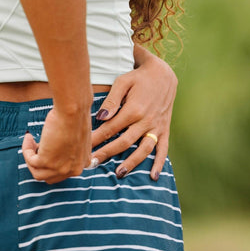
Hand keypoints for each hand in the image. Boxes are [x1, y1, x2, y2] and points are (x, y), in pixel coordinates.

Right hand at [22, 105, 92, 183]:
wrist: (73, 111)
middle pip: (49, 177)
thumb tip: (55, 149)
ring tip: (31, 143)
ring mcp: (60, 168)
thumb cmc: (76, 117)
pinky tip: (29, 137)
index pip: (63, 174)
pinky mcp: (46, 162)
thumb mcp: (77, 138)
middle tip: (37, 147)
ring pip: (38, 173)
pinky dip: (26, 150)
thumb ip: (70, 149)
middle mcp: (73, 170)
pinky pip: (30, 161)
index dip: (52, 163)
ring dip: (31, 159)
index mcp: (82, 165)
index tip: (46, 149)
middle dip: (41, 163)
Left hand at [90, 49, 177, 180]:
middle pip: (123, 142)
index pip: (110, 129)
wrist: (163, 74)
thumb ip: (111, 100)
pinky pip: (163, 148)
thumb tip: (100, 117)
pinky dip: (159, 163)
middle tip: (92, 164)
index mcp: (133, 110)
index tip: (84, 148)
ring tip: (119, 173)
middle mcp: (146, 121)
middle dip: (107, 153)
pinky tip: (153, 176)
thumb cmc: (138, 77)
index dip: (96, 139)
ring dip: (132, 162)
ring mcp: (156, 126)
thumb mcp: (123, 82)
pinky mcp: (164, 129)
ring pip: (143, 149)